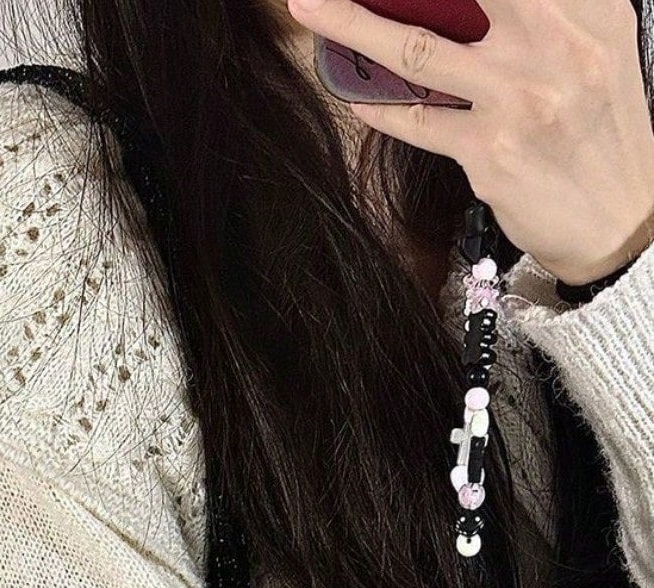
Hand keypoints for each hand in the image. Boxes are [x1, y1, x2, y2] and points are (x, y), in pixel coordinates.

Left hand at [286, 0, 653, 284]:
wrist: (624, 222)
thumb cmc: (602, 132)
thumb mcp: (597, 47)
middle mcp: (554, 42)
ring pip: (415, 48)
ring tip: (308, 7)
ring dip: (351, 24)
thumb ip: (547, 11)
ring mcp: (518, 97)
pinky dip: (379, 106)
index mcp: (587, 8)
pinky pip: (417, 121)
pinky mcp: (490, 152)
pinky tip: (354, 93)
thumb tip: (471, 1)